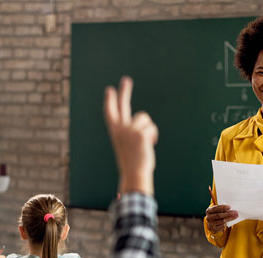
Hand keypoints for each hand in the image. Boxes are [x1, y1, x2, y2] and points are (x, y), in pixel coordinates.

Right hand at [103, 76, 157, 195]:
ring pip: (144, 117)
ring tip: (146, 141)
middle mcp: (120, 128)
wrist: (135, 172)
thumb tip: (145, 122)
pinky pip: (151, 126)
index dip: (110, 101)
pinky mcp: (140, 132)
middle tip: (126, 80)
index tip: (109, 90)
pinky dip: (153, 135)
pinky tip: (150, 144)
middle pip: (122, 105)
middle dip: (124, 91)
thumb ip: (133, 131)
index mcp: (115, 131)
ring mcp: (130, 129)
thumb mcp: (129, 144)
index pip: (110, 112)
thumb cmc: (133, 161)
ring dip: (148, 128)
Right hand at [206, 185, 237, 233]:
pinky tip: (231, 220)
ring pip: (222, 221)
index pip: (215, 208)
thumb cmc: (217, 214)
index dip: (222, 207)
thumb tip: (230, 203)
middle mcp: (208, 217)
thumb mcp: (217, 210)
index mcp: (208, 210)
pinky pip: (222, 226)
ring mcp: (210, 224)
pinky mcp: (213, 229)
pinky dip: (227, 223)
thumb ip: (221, 207)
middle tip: (235, 212)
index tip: (230, 207)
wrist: (212, 224)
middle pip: (219, 215)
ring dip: (230, 218)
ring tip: (235, 216)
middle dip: (228, 213)